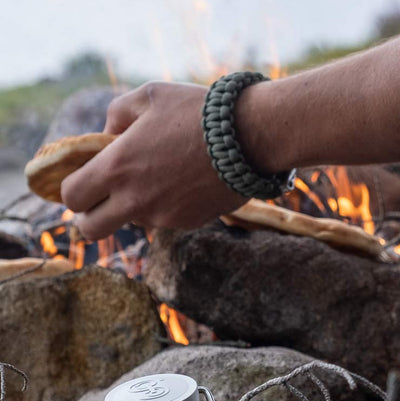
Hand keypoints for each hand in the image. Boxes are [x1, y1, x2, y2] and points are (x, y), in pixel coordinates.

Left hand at [61, 82, 246, 240]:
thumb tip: (109, 135)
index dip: (72, 191)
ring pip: (133, 223)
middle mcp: (135, 199)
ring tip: (161, 176)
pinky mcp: (188, 223)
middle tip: (102, 202)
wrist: (249, 139)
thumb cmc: (197, 112)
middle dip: (90, 218)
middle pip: (91, 230)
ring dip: (136, 207)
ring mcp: (163, 216)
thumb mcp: (149, 95)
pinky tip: (186, 182)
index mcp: (117, 166)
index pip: (73, 197)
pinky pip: (165, 220)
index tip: (84, 181)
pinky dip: (167, 206)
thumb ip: (117, 114)